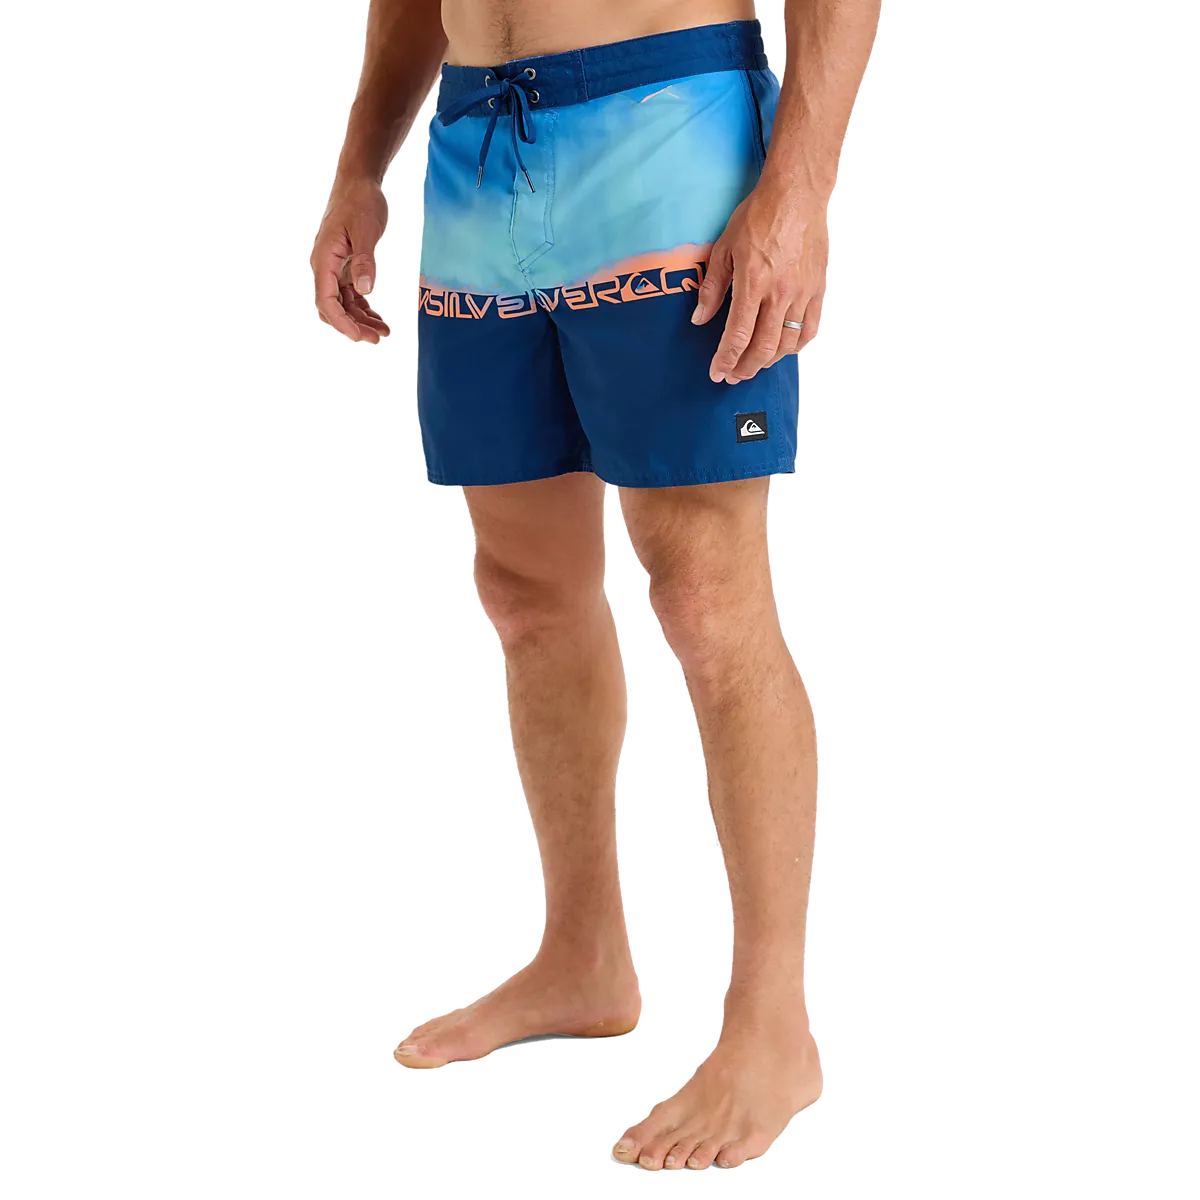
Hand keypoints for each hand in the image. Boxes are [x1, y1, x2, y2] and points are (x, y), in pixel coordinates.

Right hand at [310, 177, 391, 343]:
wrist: (360, 184)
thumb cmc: (360, 202)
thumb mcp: (365, 231)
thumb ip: (364, 261)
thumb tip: (364, 290)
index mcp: (324, 260)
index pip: (326, 301)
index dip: (342, 322)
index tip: (359, 336)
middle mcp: (327, 268)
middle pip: (334, 308)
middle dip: (354, 326)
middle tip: (378, 338)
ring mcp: (336, 269)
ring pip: (345, 305)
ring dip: (362, 320)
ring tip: (384, 332)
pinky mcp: (347, 268)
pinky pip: (353, 296)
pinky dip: (365, 308)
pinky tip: (380, 319)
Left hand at [691, 181, 827, 382]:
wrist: (796, 195)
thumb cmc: (762, 214)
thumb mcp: (724, 248)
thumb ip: (712, 288)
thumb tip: (701, 316)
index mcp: (753, 283)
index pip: (737, 335)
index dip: (725, 359)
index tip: (718, 371)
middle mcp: (780, 293)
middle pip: (762, 348)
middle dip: (744, 367)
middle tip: (733, 374)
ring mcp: (801, 294)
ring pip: (786, 344)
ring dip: (767, 361)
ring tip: (754, 364)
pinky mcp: (817, 291)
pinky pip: (809, 330)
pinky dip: (795, 346)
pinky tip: (783, 349)